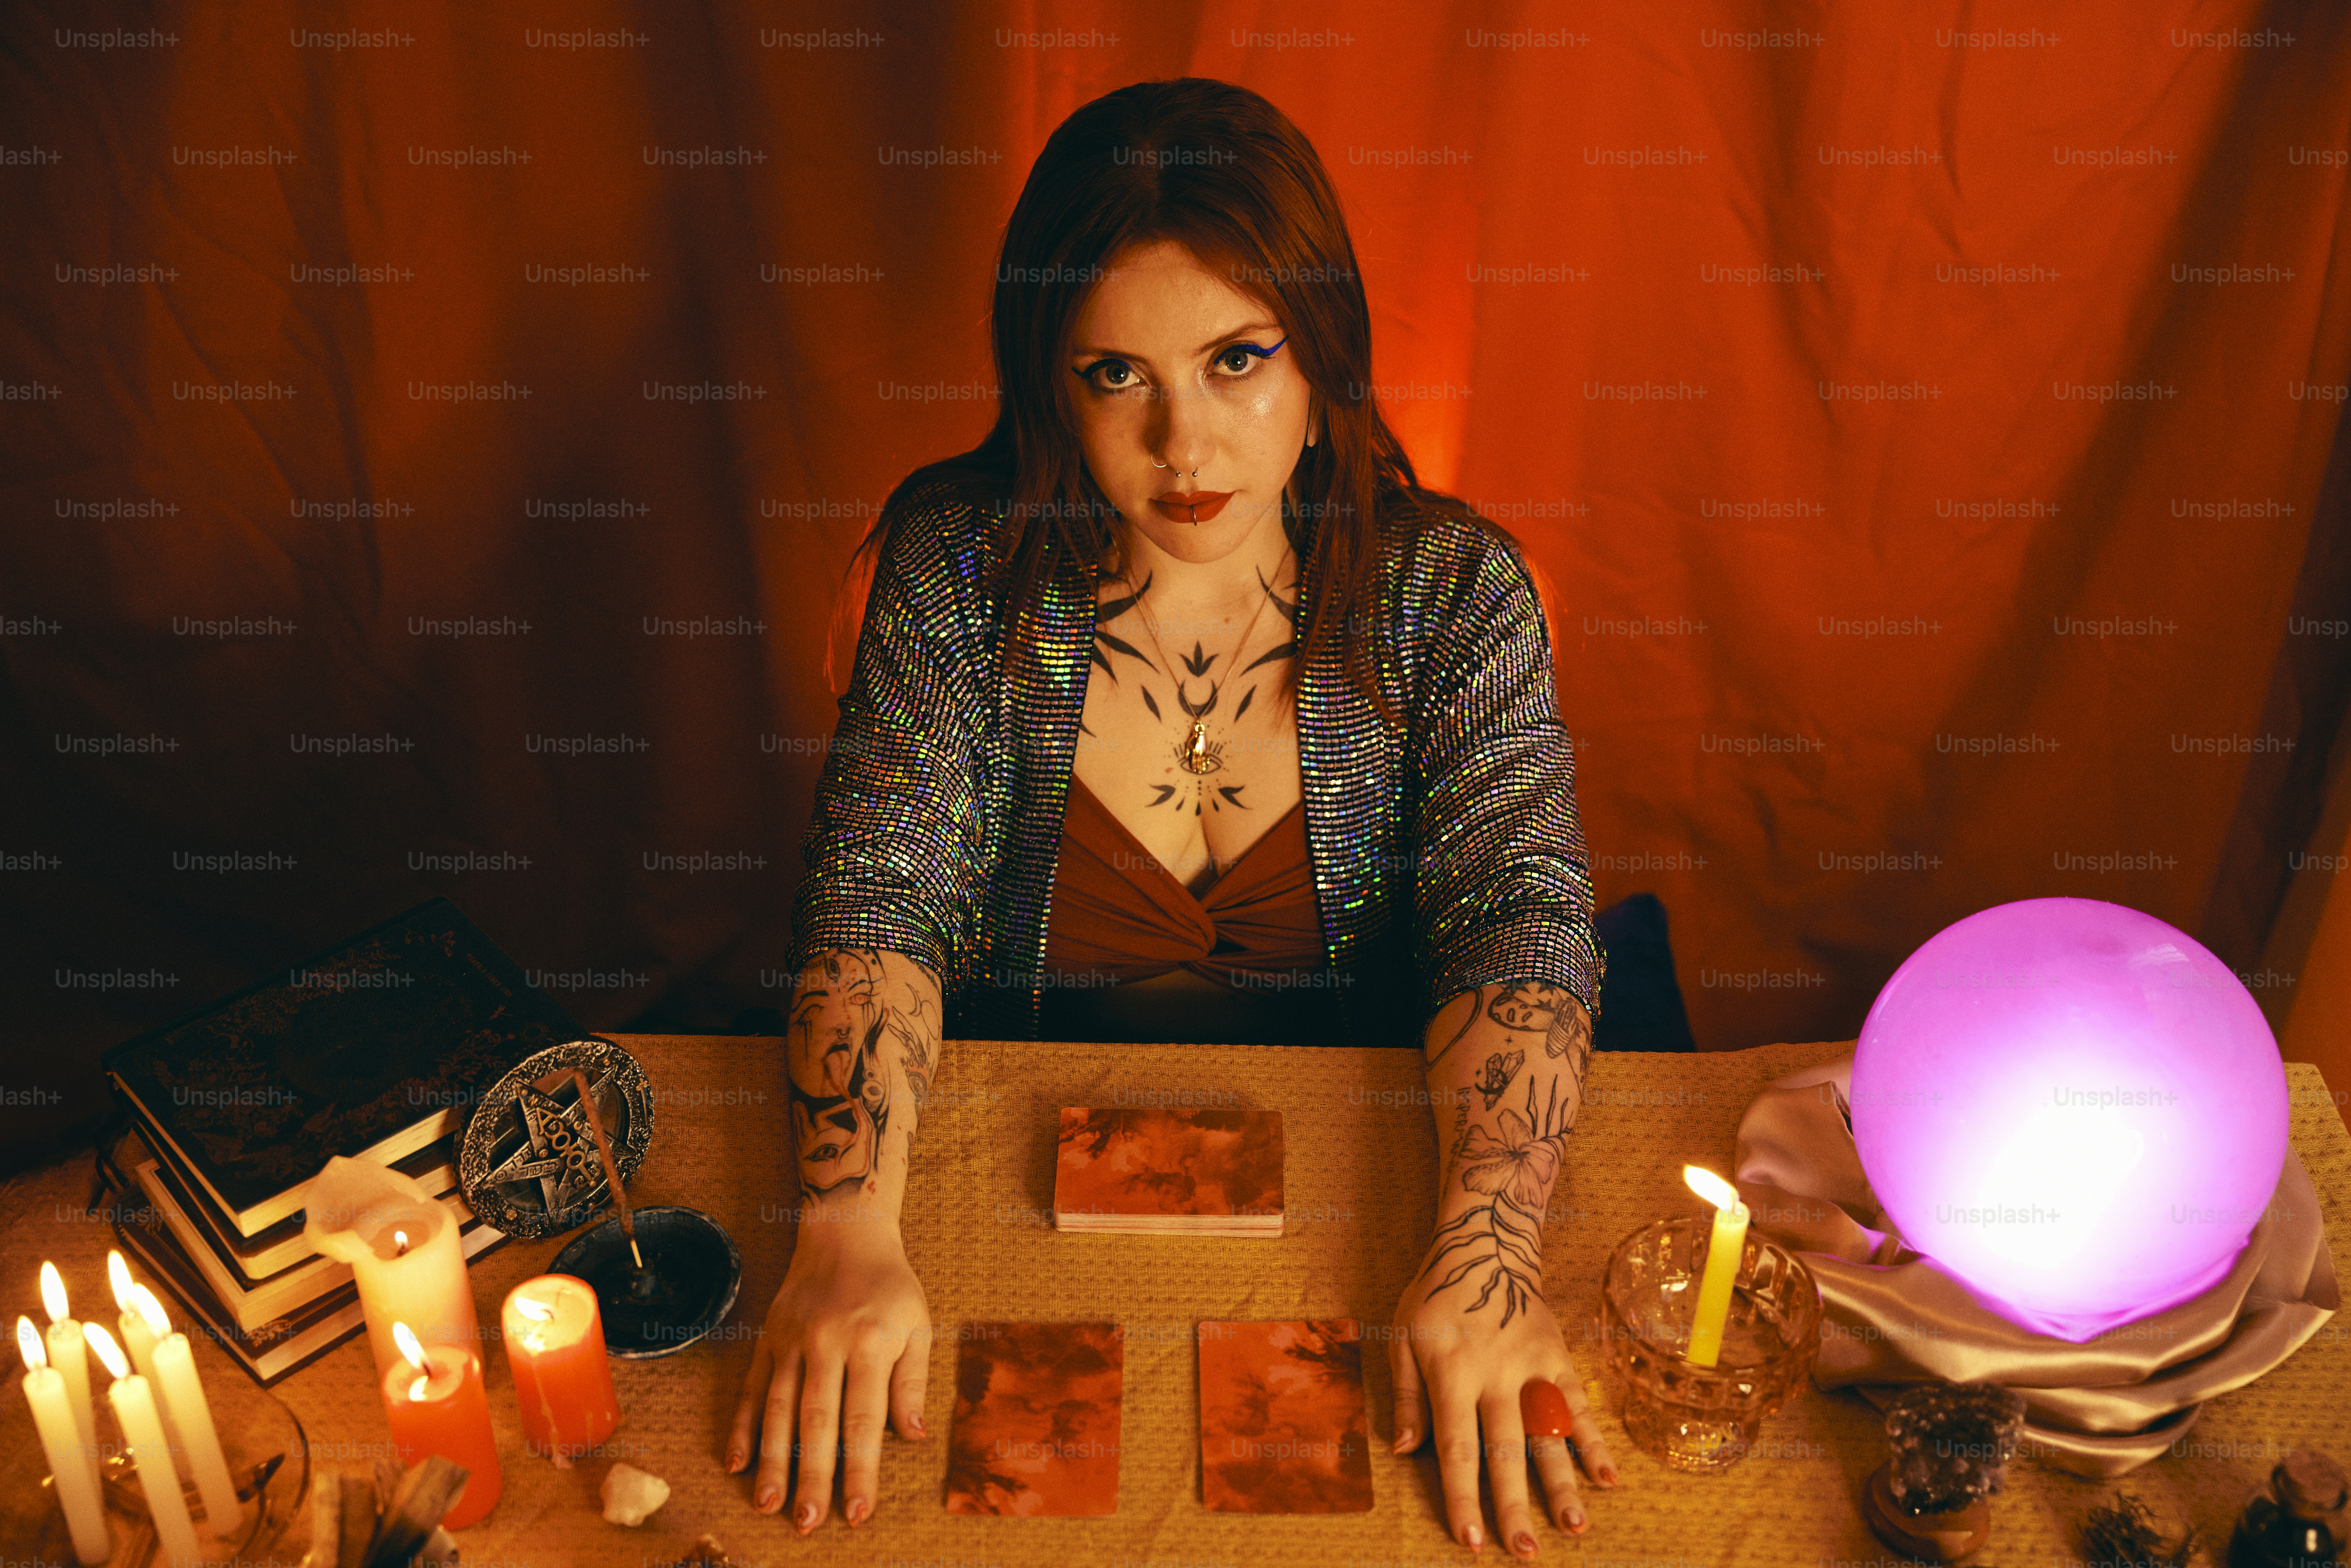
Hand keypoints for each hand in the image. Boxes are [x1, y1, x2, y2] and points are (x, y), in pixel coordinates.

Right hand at [724, 1222, 930, 1530]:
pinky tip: (735, 1462)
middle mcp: (825, 1344)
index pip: (863, 1420)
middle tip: (806, 1522)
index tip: (857, 1512)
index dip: (860, 1469)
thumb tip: (911, 1437)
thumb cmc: (890, 1286)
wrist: (845, 1231)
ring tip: (768, 1505)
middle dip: (811, 1476)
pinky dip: (741, 1427)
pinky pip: (750, 1388)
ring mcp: (790, 1342)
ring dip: (772, 1461)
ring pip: (778, 1410)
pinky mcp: (767, 1338)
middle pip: (816, 1421)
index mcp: (869, 1343)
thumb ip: (911, 1382)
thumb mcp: (917, 1326)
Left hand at [1390, 1242, 1618, 1555]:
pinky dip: (1594, 1440)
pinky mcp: (1558, 1356)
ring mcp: (1531, 1366)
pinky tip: (1608, 1478)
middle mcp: (1495, 1374)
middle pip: (1506, 1449)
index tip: (1471, 1540)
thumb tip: (1405, 1451)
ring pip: (1548, 1432)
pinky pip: (1579, 1404)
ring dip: (1562, 1483)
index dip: (1463, 1497)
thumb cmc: (1434, 1298)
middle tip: (1524, 1551)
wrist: (1485, 1245)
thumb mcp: (1401, 1336)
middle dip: (1515, 1504)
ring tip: (1574, 1528)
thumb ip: (1407, 1396)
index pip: (1458, 1447)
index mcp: (1451, 1373)